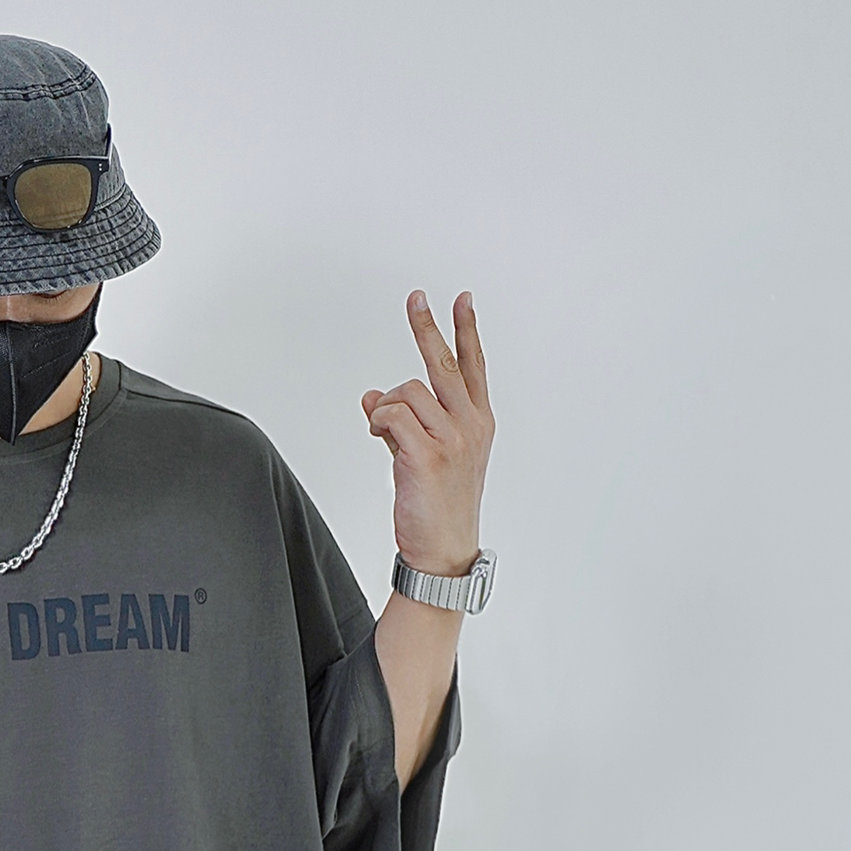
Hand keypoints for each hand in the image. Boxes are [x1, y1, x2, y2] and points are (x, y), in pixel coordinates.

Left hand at [362, 292, 493, 578]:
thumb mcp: (426, 459)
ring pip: (407, 391)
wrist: (443, 553)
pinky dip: (378, 420)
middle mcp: (470, 426)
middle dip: (426, 327)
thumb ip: (404, 424)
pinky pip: (391, 415)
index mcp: (478, 423)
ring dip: (386, 407)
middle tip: (415, 297)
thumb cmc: (436, 507)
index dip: (467, 331)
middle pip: (444, 363)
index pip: (474, 367)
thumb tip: (372, 397)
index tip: (462, 299)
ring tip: (381, 432)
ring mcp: (451, 439)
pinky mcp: (427, 455)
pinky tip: (377, 435)